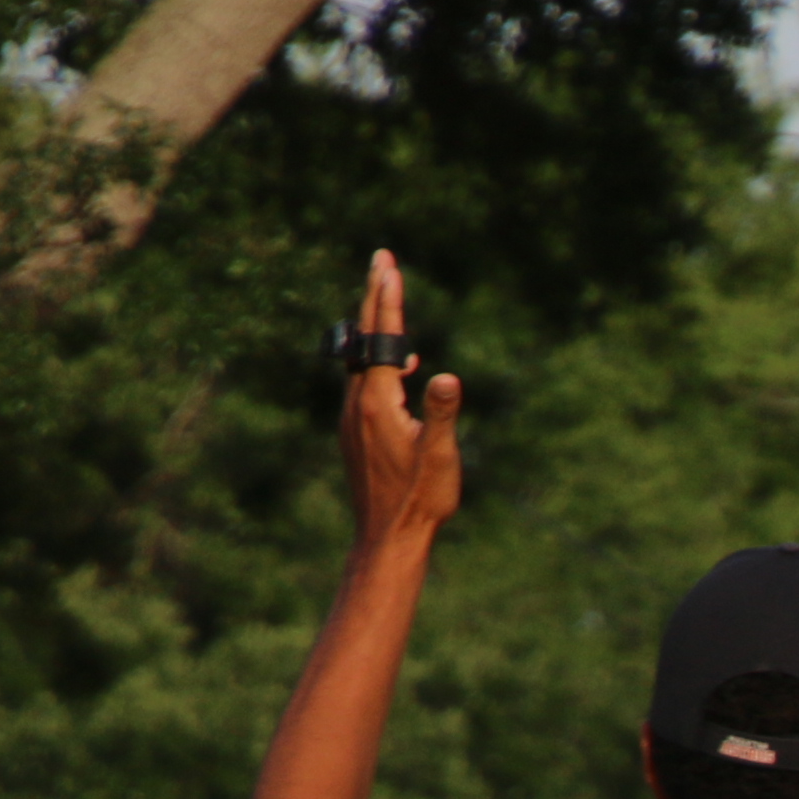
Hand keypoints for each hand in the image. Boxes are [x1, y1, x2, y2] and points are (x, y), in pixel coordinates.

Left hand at [333, 249, 462, 550]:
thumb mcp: (440, 457)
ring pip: (360, 359)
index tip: (388, 265)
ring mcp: (351, 418)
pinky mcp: (354, 432)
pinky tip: (396, 368)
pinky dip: (375, 359)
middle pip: (364, 339)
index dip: (387, 299)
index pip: (382, 339)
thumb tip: (447, 376)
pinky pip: (362, 382)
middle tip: (381, 261)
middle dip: (374, 297)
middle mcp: (357, 405)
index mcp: (378, 403)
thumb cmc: (420, 500)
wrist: (388, 537)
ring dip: (374, 327)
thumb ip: (441, 414)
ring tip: (385, 300)